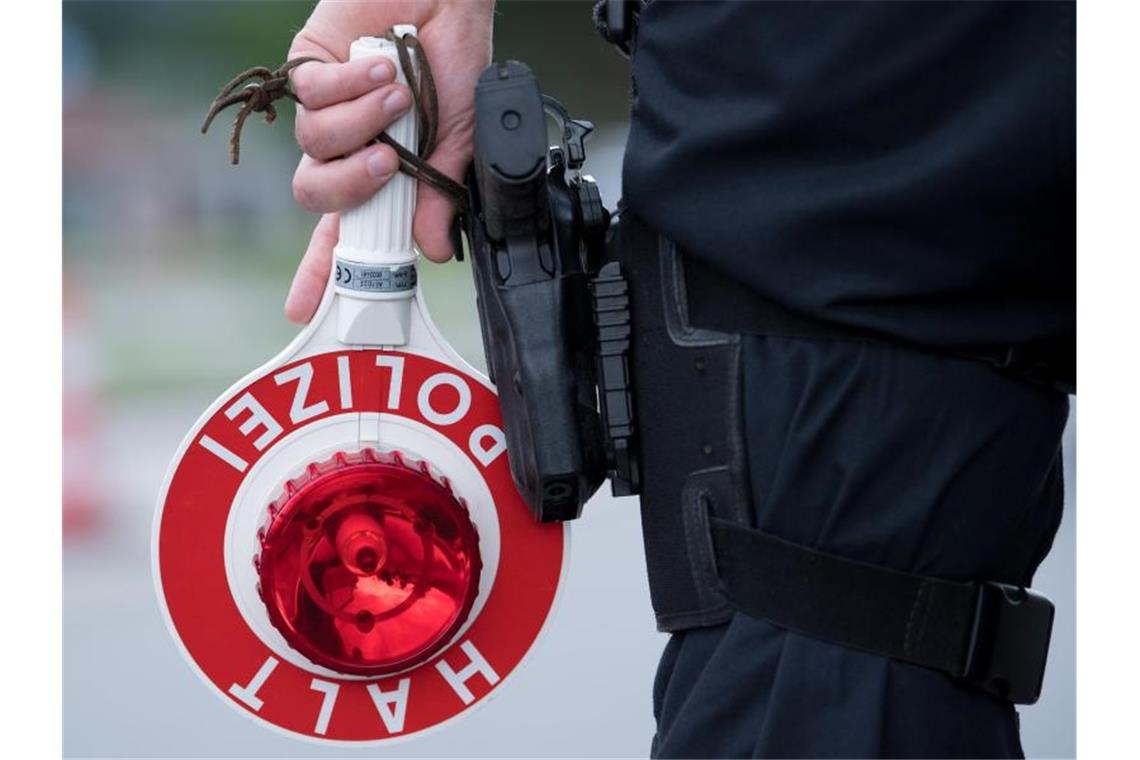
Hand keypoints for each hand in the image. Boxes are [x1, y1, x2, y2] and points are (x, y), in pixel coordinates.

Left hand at [284, 0, 493, 322]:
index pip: (347, 234)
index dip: (323, 274)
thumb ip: (440, 194)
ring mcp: (325, 109)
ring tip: (399, 95)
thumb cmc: (456, 61)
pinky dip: (351, 86)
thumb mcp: (461, 140)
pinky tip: (381, 69)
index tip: (307, 312)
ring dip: (363, 123)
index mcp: (383, 173)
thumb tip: (432, 249)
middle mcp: (348, 147)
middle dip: (350, 188)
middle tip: (387, 165)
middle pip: (316, 197)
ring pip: (316, 146)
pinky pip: (312, 96)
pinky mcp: (308, 67)